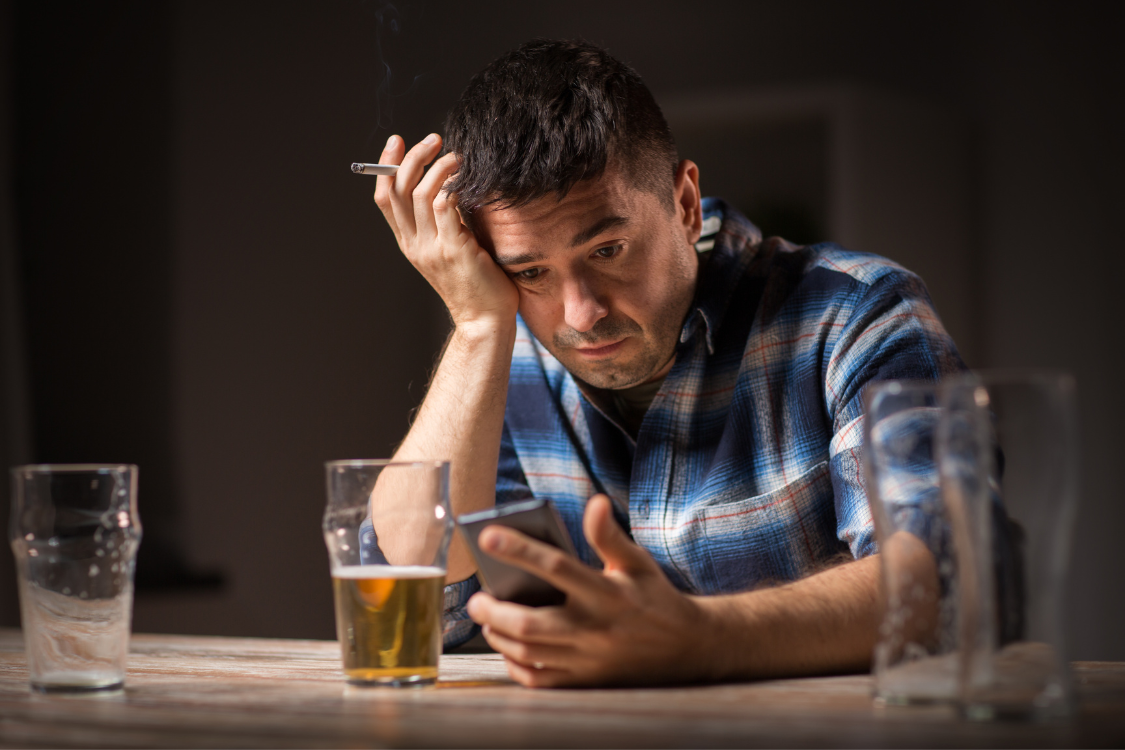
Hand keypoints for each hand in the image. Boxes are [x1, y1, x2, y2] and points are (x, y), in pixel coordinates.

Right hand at [373, 134, 518, 329]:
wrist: (485, 320)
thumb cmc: (475, 282)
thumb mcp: (449, 248)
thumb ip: (443, 221)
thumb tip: (448, 182)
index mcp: (408, 243)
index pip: (385, 197)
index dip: (386, 165)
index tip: (397, 141)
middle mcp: (415, 245)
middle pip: (399, 189)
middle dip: (412, 156)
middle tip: (434, 139)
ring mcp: (433, 248)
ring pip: (422, 193)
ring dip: (439, 166)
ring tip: (458, 156)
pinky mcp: (456, 250)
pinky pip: (447, 206)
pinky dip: (454, 185)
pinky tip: (467, 177)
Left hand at [466, 495, 710, 686]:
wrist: (687, 648)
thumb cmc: (654, 598)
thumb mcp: (637, 562)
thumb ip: (610, 535)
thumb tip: (595, 502)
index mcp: (607, 593)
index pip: (556, 567)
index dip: (519, 550)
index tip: (487, 536)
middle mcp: (595, 629)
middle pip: (531, 623)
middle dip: (494, 611)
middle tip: (476, 599)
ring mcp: (588, 660)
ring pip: (529, 653)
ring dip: (499, 636)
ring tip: (487, 619)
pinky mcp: (585, 682)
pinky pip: (539, 680)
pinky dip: (515, 664)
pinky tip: (509, 646)